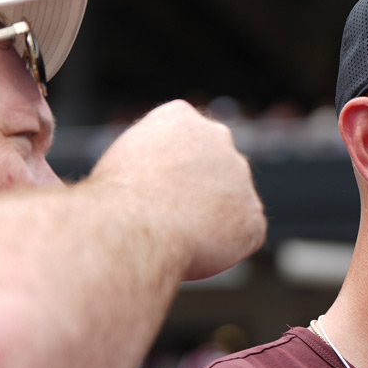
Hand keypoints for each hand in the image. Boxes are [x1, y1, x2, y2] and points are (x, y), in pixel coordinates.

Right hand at [89, 100, 267, 280]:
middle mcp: (218, 137)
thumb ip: (151, 162)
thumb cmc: (114, 201)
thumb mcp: (121, 162)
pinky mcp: (253, 217)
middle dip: (198, 191)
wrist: (133, 229)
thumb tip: (158, 184)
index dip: (169, 172)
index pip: (185, 142)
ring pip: (232, 202)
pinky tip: (196, 250)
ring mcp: (241, 177)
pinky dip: (226, 248)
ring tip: (178, 235)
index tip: (155, 190)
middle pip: (215, 167)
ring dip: (213, 219)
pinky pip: (244, 235)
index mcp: (180, 117)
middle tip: (169, 217)